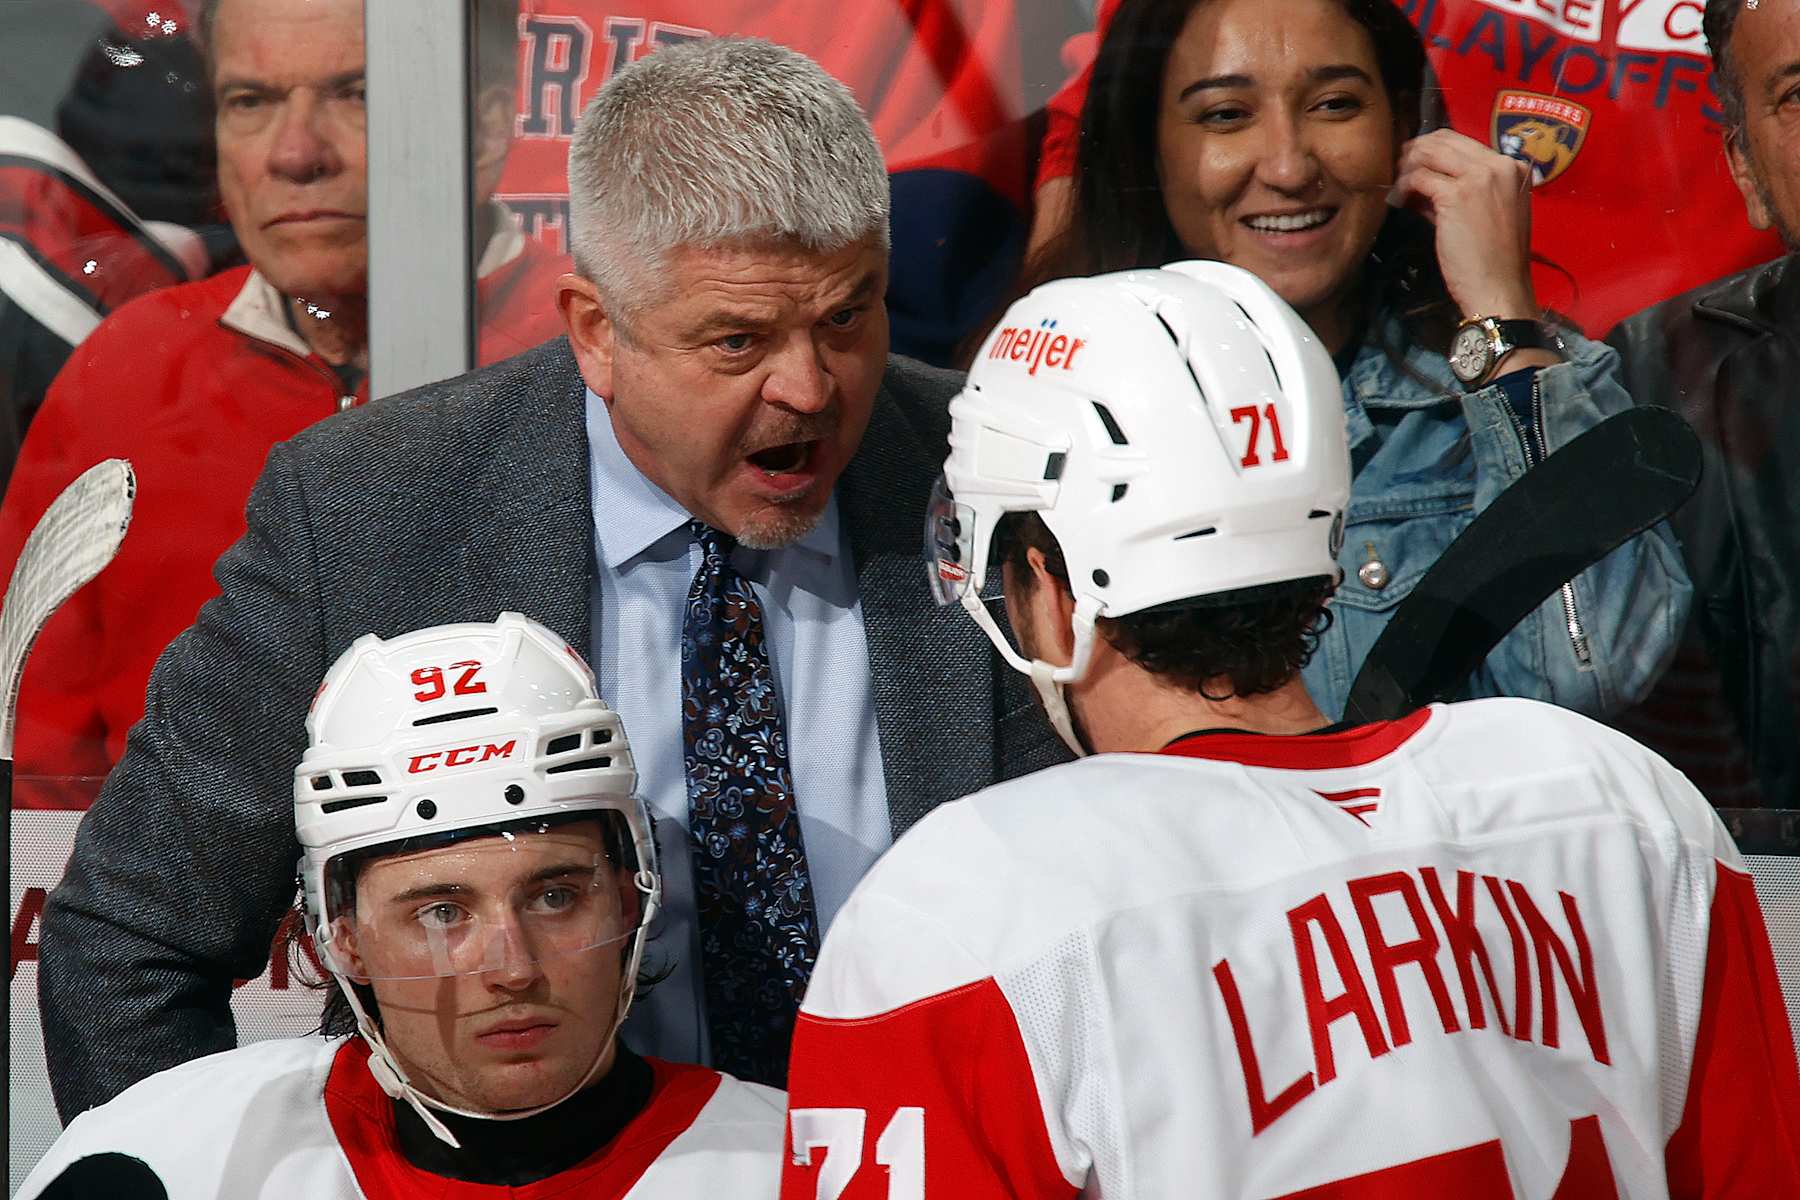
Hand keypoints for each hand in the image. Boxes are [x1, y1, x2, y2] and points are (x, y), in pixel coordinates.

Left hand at [1390, 129, 1538, 321]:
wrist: (1500, 287)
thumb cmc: (1493, 260)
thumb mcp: (1488, 214)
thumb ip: (1461, 192)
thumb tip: (1425, 184)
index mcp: (1512, 167)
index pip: (1464, 141)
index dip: (1433, 149)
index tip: (1415, 161)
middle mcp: (1499, 165)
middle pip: (1445, 140)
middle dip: (1416, 151)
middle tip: (1397, 166)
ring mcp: (1480, 177)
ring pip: (1430, 154)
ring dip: (1407, 166)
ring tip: (1395, 182)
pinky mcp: (1457, 195)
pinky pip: (1419, 179)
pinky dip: (1403, 187)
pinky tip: (1397, 199)